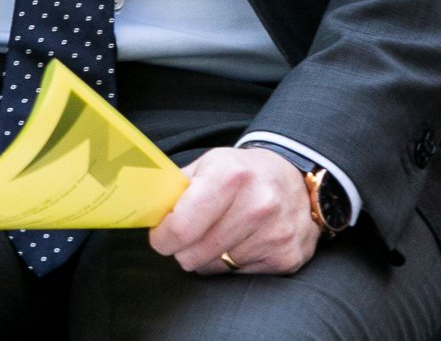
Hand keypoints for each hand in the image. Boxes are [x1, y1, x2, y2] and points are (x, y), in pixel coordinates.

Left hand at [149, 146, 320, 276]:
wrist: (296, 181)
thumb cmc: (242, 172)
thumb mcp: (208, 164)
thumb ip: (175, 186)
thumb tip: (145, 208)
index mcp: (230, 176)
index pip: (182, 227)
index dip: (163, 237)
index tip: (159, 237)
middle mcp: (256, 206)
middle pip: (195, 254)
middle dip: (182, 248)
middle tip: (186, 236)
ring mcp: (274, 234)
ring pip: (214, 267)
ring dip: (207, 256)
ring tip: (217, 234)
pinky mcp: (286, 258)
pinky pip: (239, 275)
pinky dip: (232, 262)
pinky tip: (240, 241)